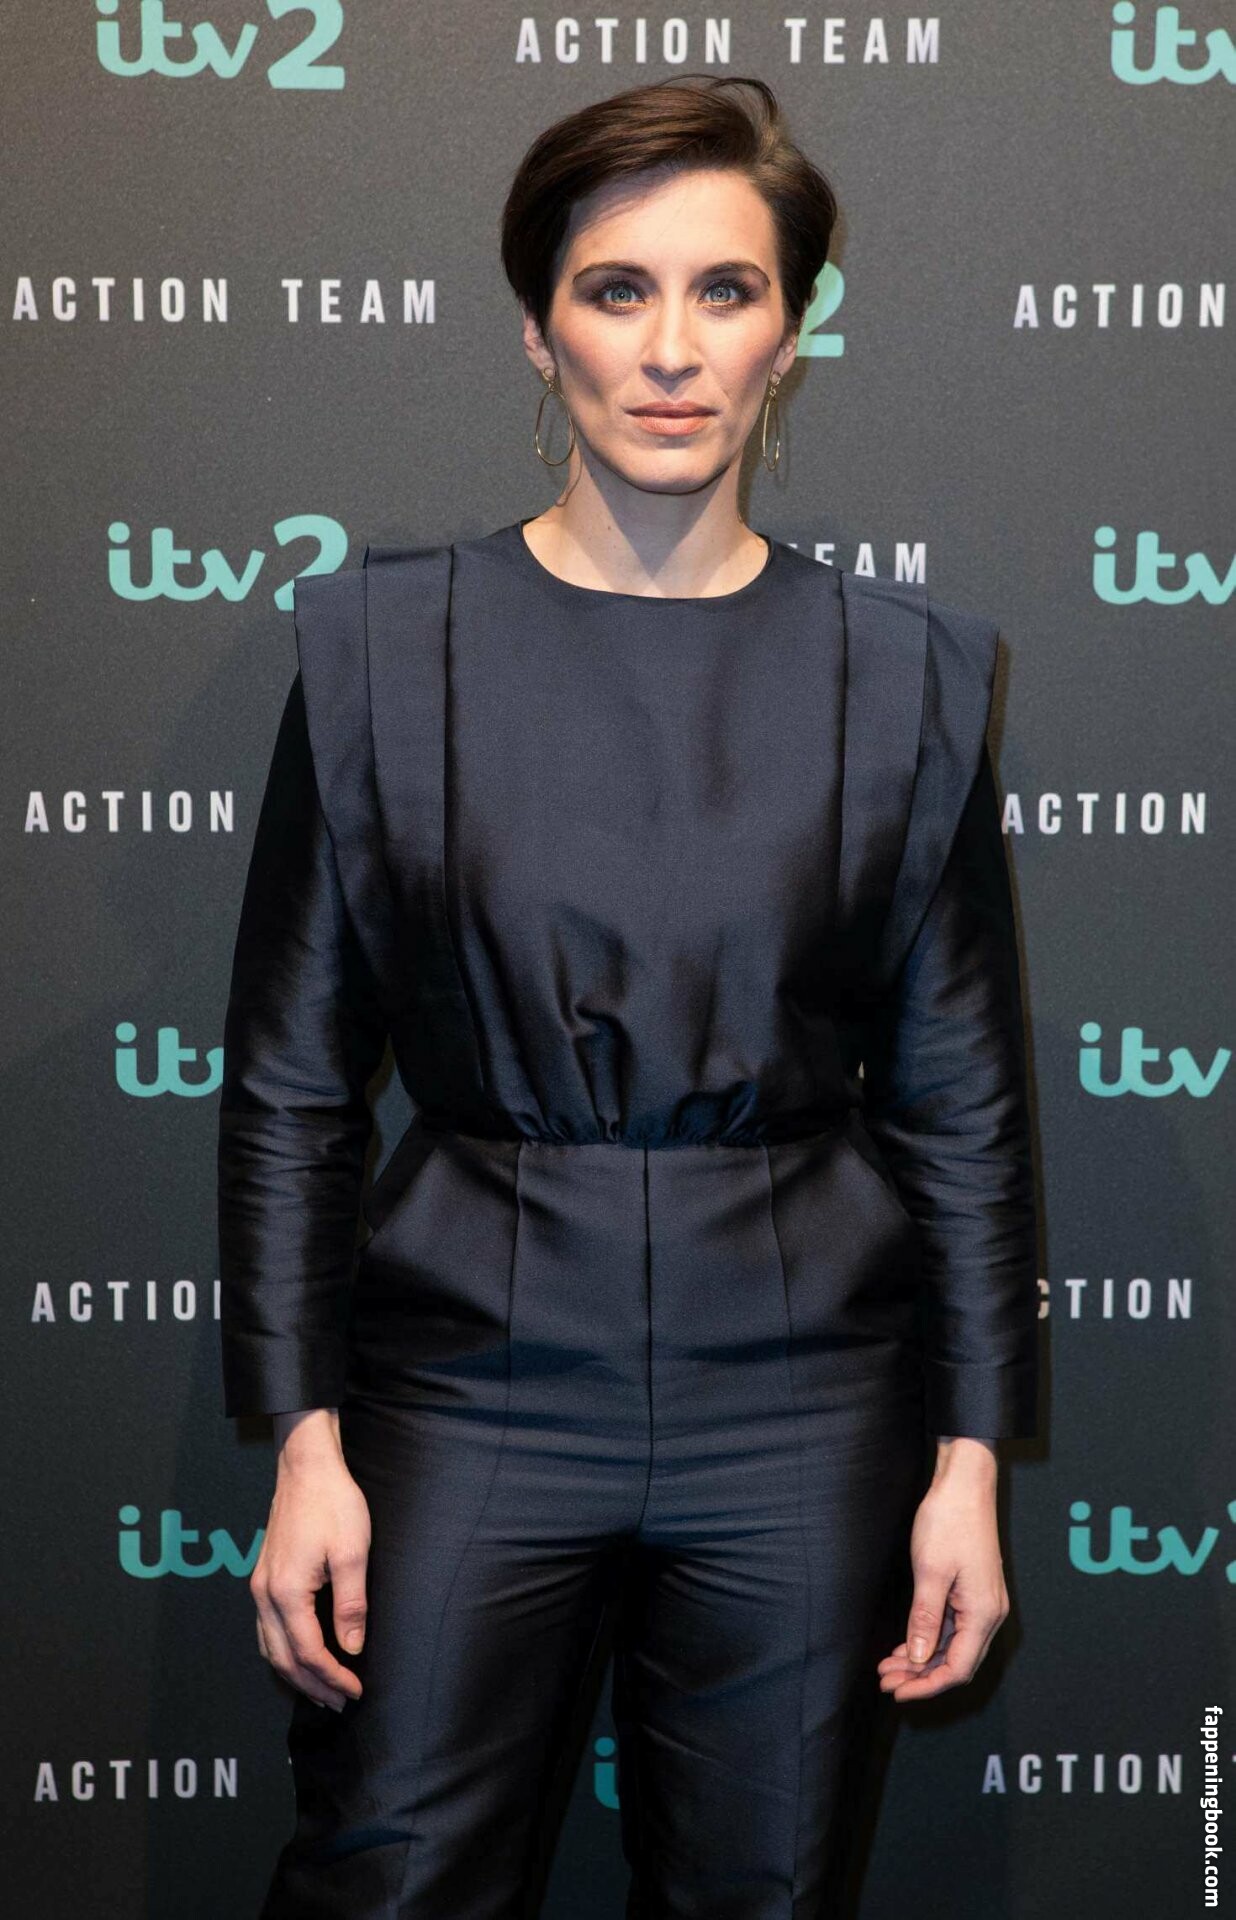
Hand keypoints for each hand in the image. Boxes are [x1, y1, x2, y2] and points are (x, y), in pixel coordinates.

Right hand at [249, 1408, 370, 1710]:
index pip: (308, 1652)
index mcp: (287, 1592)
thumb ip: (351, 1605)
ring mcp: (259, 1586)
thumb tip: (351, 1648)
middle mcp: (265, 1595)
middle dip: (312, 1686)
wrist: (306, 1467)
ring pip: (270, 1647)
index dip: (333, 1677)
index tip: (356, 1691)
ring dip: (295, 1674)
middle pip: (283, 1658)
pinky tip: (300, 1656)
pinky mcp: (263, 1577)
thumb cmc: (333, 1504)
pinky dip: (283, 1652)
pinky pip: (267, 1629)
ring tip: (323, 1690)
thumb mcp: (352, 1552)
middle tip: (341, 1702)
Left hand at [877, 1438, 1008, 1701]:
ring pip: (953, 1645)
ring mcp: (982, 1602)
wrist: (965, 1483)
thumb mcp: (930, 1572)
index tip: (898, 1692)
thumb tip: (919, 1658)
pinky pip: (952, 1627)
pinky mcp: (973, 1591)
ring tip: (888, 1666)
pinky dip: (929, 1638)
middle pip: (956, 1661)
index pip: (958, 1668)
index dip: (927, 1686)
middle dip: (920, 1675)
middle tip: (885, 1680)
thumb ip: (925, 1618)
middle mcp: (989, 1613)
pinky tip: (906, 1644)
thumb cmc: (949, 1520)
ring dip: (922, 1659)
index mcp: (983, 1613)